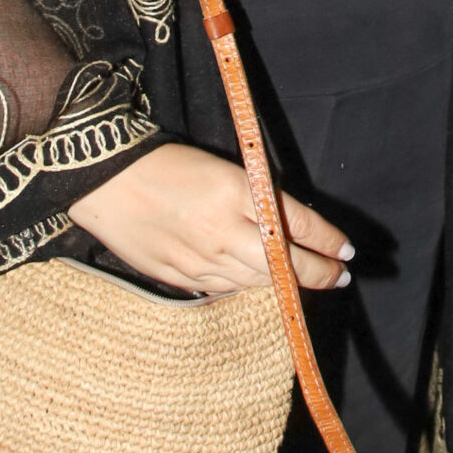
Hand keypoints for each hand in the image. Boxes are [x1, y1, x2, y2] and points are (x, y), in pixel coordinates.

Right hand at [69, 143, 351, 296]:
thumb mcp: (222, 169)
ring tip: (304, 282)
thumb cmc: (165, 163)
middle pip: (285, 263)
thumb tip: (289, 229)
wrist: (105, 179)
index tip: (347, 250)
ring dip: (285, 284)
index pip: (298, 224)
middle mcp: (223, 231)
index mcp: (238, 193)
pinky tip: (258, 284)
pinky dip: (246, 287)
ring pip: (257, 282)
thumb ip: (256, 199)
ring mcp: (201, 260)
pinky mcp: (180, 277)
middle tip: (340, 274)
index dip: (328, 240)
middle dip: (319, 272)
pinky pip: (224, 289)